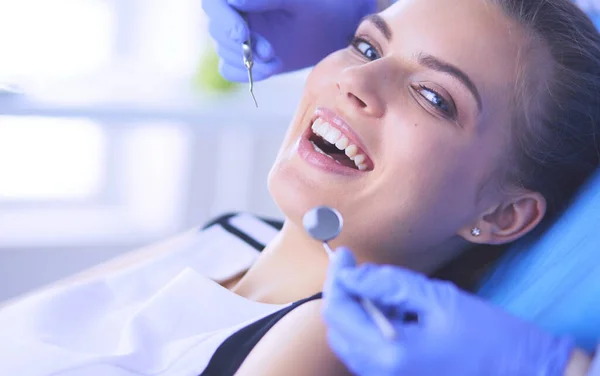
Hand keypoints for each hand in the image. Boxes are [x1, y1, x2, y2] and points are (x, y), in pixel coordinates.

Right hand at [202, 0, 376, 81]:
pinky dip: (245, 73)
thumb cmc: (321, 8)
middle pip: (217, 30)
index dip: (224, 19)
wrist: (336, 31)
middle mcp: (236, 13)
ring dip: (248, 62)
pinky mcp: (245, 58)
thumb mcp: (299, 1)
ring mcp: (238, 36)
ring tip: (276, 61)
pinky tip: (269, 69)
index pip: (215, 4)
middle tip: (269, 52)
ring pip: (224, 51)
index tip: (242, 35)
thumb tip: (233, 0)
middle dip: (241, 46)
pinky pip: (229, 69)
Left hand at [322, 248, 575, 375]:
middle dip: (344, 293)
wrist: (525, 372)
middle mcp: (380, 372)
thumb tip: (351, 273)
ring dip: (359, 309)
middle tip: (357, 267)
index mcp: (388, 354)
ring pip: (352, 340)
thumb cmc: (489, 337)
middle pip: (340, 328)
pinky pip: (370, 351)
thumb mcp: (437, 298)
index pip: (339, 311)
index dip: (337, 278)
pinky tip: (395, 309)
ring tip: (384, 288)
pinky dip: (373, 325)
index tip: (344, 254)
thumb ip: (388, 284)